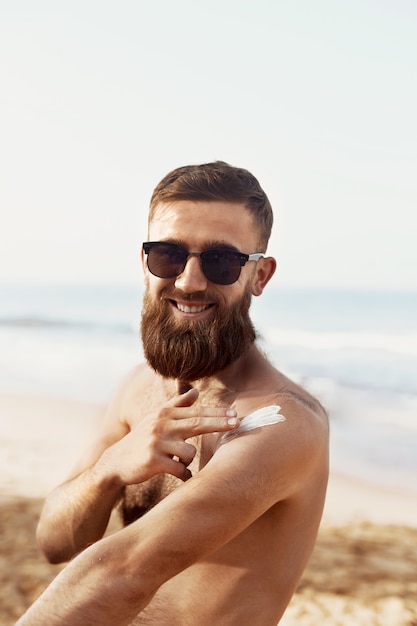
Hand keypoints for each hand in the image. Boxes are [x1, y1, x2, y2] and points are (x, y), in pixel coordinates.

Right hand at [97, 388, 238, 483]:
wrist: (114, 463)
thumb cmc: (141, 440)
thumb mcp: (156, 419)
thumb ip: (176, 405)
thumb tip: (195, 392)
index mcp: (164, 414)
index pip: (196, 412)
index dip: (217, 414)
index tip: (235, 415)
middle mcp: (160, 425)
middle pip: (197, 423)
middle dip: (219, 423)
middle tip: (238, 423)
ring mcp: (156, 443)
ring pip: (189, 452)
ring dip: (188, 461)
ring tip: (178, 463)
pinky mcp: (153, 461)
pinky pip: (180, 470)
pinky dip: (184, 474)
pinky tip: (180, 475)